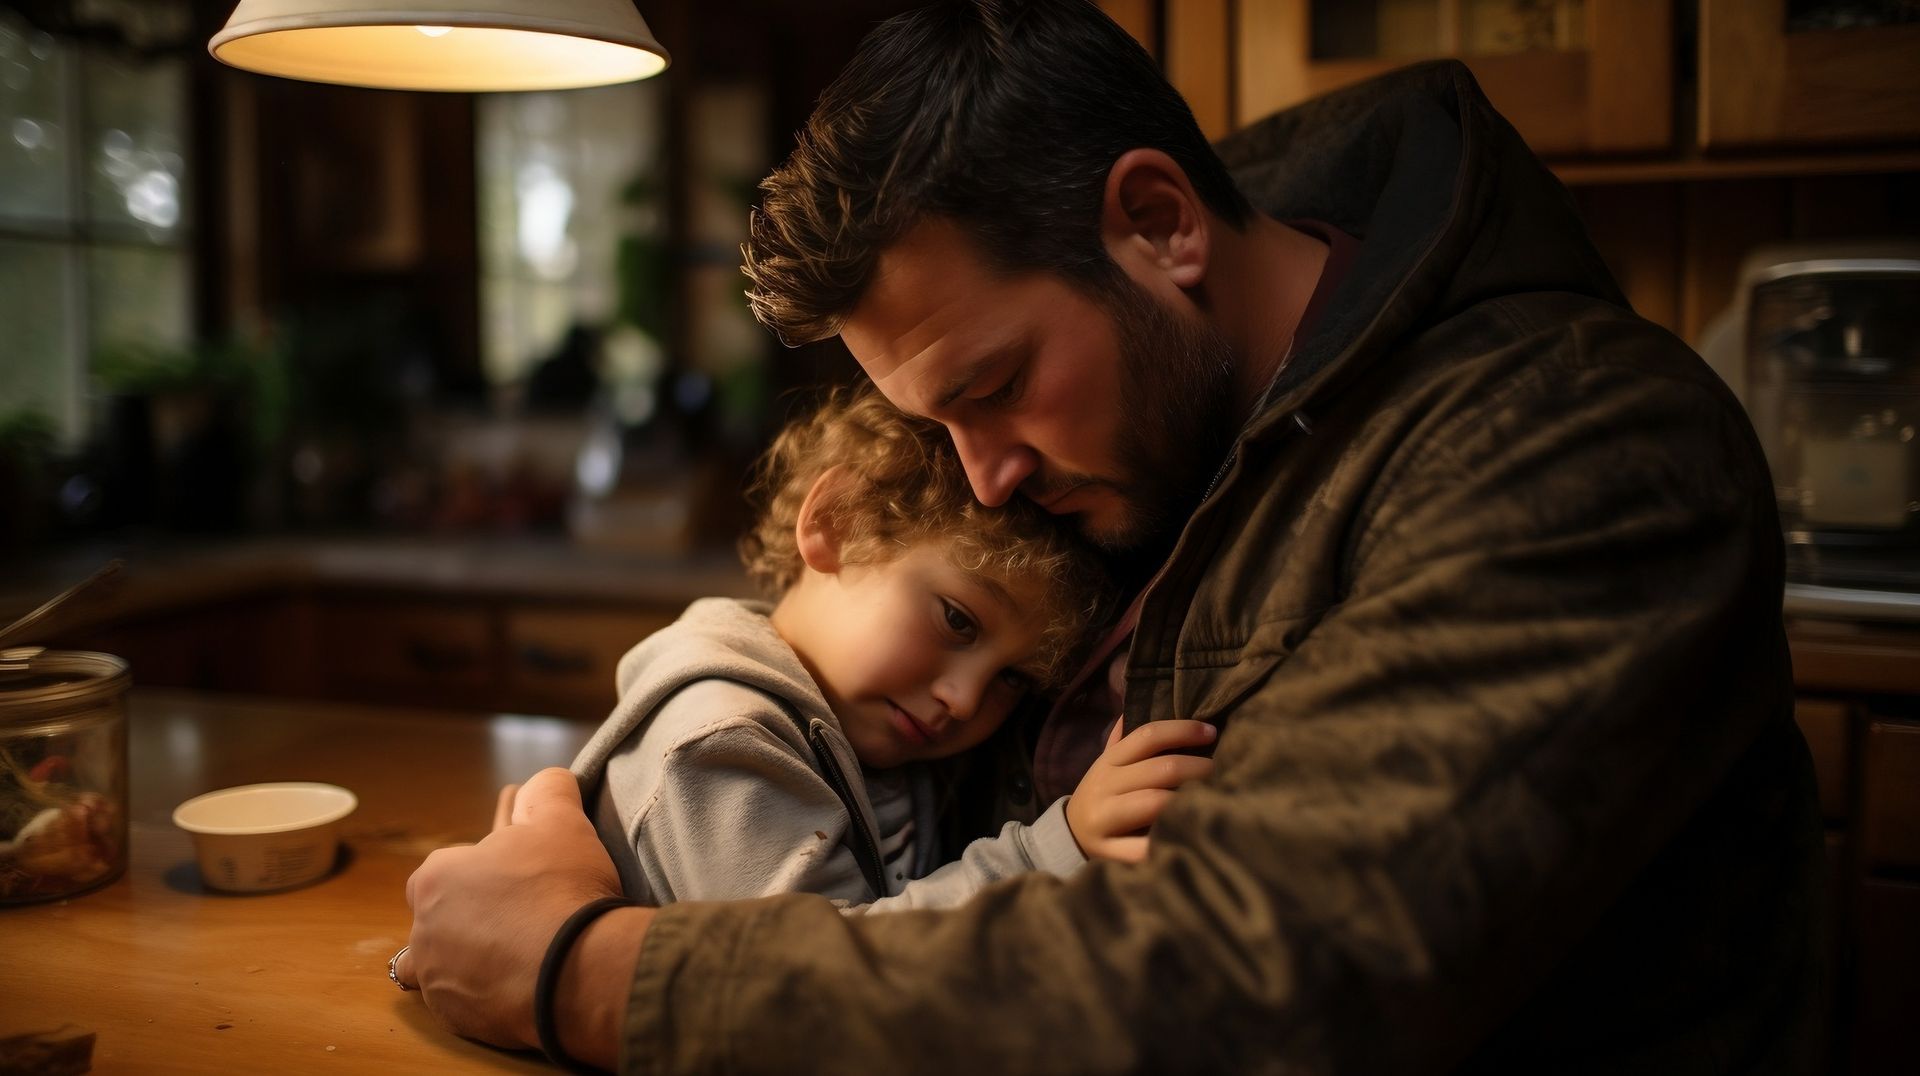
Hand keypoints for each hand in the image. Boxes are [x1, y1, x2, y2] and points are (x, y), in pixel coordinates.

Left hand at [395, 767, 625, 1051]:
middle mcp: (422, 928)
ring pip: (438, 965)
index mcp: (436, 877)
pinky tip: (514, 986)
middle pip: (440, 917)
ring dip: (462, 960)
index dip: (485, 871)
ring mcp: (437, 978)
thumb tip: (544, 780)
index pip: (447, 868)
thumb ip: (548, 791)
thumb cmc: (562, 887)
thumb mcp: (562, 821)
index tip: (518, 877)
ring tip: (505, 958)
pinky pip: (461, 1004)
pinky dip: (481, 995)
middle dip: (470, 916)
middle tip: (519, 916)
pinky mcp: (456, 1019)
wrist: (576, 967)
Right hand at [1065, 718, 1216, 862]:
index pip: (1147, 735)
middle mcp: (1105, 786)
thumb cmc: (1103, 797)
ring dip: (1188, 800)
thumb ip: (1124, 740)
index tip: (1211, 732)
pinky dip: (1168, 842)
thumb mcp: (1108, 766)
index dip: (1182, 730)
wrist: (1068, 837)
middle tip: (1222, 771)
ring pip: (1154, 803)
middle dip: (1197, 768)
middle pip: (1160, 769)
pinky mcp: (1108, 852)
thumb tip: (1137, 703)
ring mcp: (1104, 819)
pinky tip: (1190, 839)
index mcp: (1109, 762)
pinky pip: (1143, 848)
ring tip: (1211, 799)